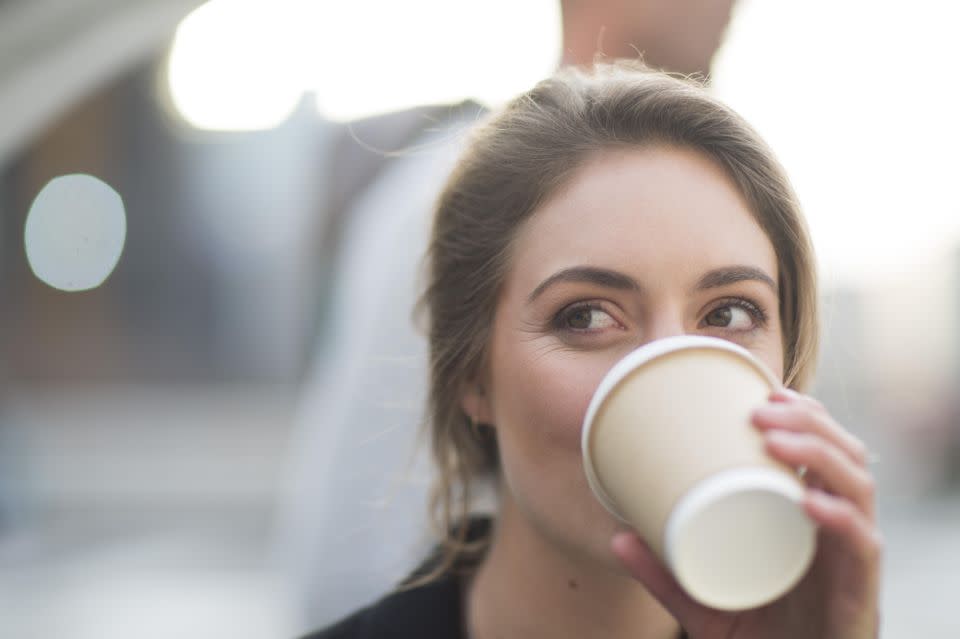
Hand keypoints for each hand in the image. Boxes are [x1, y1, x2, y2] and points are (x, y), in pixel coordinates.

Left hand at [611, 389, 881, 638]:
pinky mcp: (860, 596)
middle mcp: (839, 532)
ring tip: (774, 438)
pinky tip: (809, 502)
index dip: (805, 415)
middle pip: (845, 457)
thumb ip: (666, 573)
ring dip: (820, 453)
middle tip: (760, 407)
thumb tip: (616, 539)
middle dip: (809, 421)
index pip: (825, 452)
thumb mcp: (704, 602)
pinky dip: (839, 520)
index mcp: (811, 521)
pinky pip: (863, 549)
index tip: (762, 391)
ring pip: (859, 489)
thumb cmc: (758, 637)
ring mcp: (851, 561)